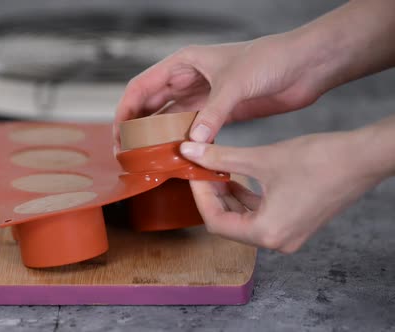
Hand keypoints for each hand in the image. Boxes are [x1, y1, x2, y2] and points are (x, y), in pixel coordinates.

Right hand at [114, 33, 326, 148]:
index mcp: (183, 63)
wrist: (305, 66)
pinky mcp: (219, 112)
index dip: (125, 111)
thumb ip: (213, 113)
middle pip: (151, 106)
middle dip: (137, 129)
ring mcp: (203, 97)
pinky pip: (193, 130)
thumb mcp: (236, 83)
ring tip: (147, 160)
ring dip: (158, 139)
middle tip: (127, 154)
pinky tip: (178, 158)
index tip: (118, 135)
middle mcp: (188, 80)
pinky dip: (184, 143)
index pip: (141, 87)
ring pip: (170, 120)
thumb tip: (193, 142)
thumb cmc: (271, 59)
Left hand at [179, 130, 383, 252]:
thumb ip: (221, 157)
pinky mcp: (295, 224)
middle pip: (228, 223)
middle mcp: (277, 242)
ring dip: (228, 196)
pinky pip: (260, 216)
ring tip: (216, 170)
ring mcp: (288, 235)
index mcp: (267, 233)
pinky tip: (238, 177)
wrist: (363, 158)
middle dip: (212, 195)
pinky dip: (246, 198)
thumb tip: (189, 150)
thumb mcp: (261, 158)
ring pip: (243, 220)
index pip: (216, 222)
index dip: (200, 196)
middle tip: (200, 170)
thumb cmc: (320, 160)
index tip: (192, 173)